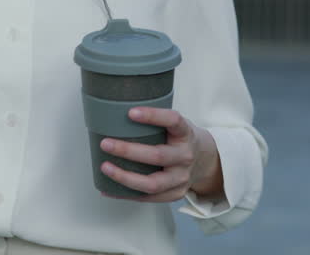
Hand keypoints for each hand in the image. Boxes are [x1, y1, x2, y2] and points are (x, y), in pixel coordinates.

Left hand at [99, 107, 223, 202]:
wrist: (204, 160)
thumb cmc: (179, 139)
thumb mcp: (174, 125)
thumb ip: (154, 121)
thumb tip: (113, 114)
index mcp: (185, 133)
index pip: (173, 121)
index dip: (153, 116)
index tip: (130, 112)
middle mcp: (185, 156)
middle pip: (158, 156)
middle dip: (128, 150)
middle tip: (106, 144)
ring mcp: (182, 178)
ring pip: (153, 183)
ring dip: (125, 177)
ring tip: (105, 167)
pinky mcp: (176, 194)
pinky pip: (149, 198)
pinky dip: (126, 194)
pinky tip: (109, 189)